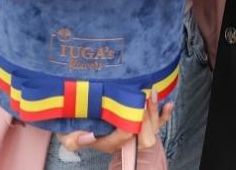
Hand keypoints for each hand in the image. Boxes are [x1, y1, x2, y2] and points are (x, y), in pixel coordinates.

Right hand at [56, 90, 172, 154]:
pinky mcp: (140, 123)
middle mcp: (123, 139)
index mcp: (107, 142)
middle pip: (142, 136)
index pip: (123, 138)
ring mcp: (133, 131)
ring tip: (151, 93)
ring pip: (151, 129)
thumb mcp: (67, 135)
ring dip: (154, 112)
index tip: (128, 113)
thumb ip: (75, 139)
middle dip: (146, 117)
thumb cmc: (73, 126)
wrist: (80, 119)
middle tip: (144, 97)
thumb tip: (90, 136)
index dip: (128, 128)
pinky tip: (168, 103)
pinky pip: (157, 123)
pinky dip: (164, 114)